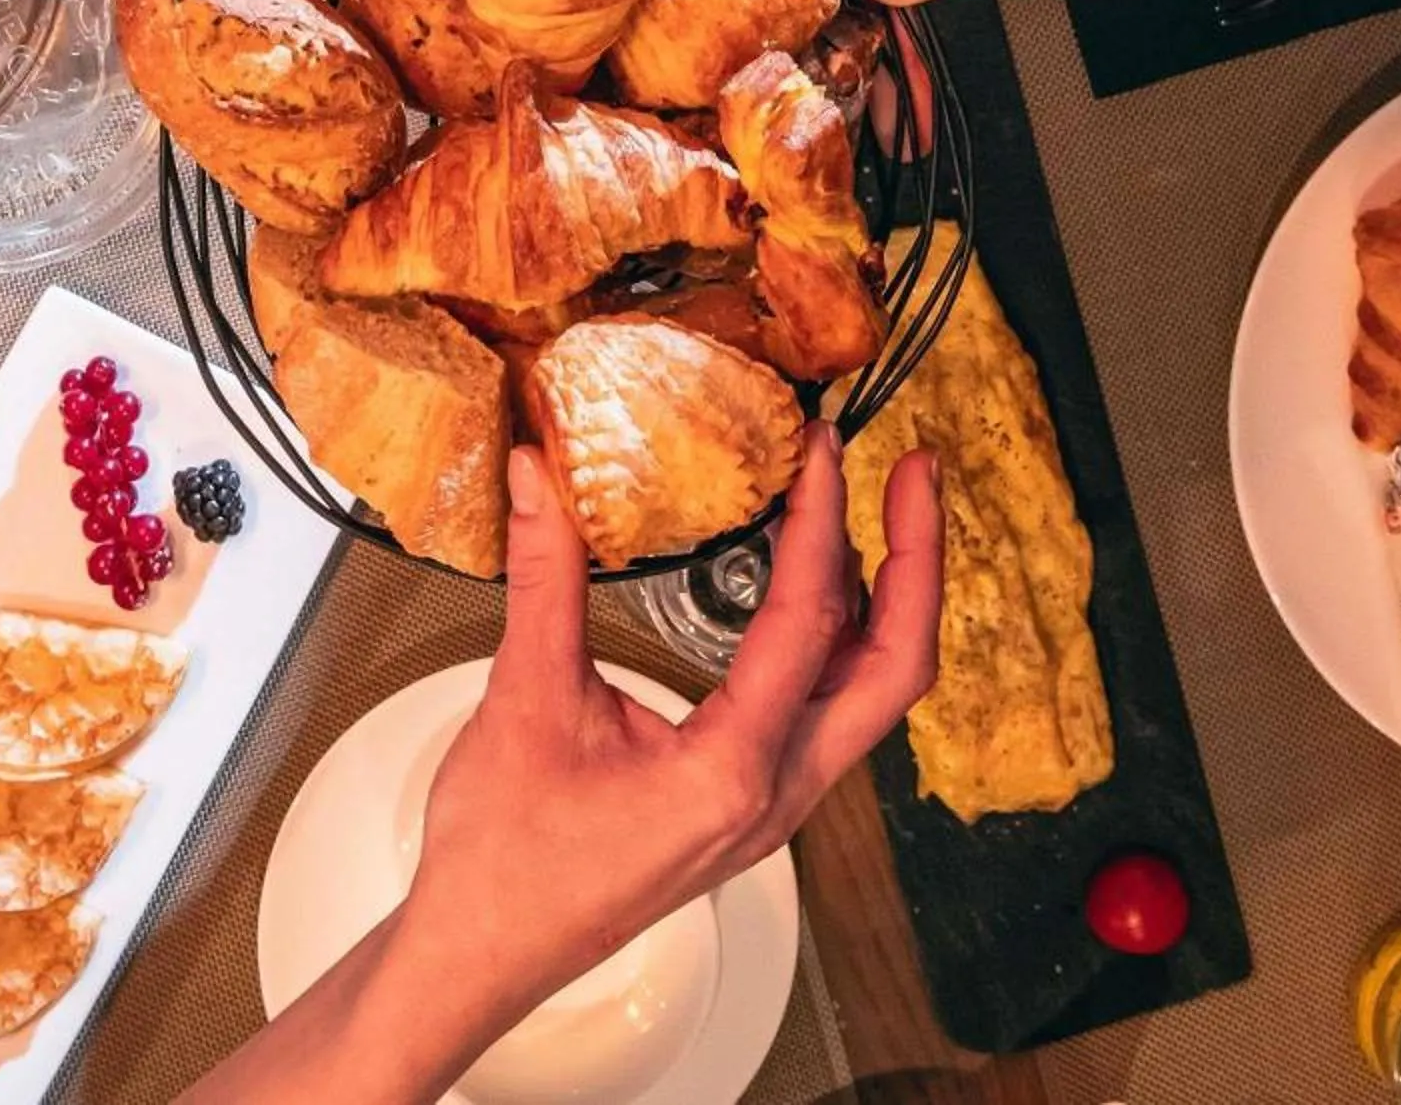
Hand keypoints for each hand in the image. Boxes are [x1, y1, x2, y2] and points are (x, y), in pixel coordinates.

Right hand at [403, 429, 942, 1029]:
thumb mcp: (524, 700)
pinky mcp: (752, 804)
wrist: (482, 953)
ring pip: (870, 695)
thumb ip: (544, 580)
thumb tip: (540, 473)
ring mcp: (772, 805)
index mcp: (731, 772)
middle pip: (893, 669)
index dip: (823, 520)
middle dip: (918, 563)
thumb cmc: (503, 859)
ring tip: (875, 514)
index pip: (809, 621)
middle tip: (914, 474)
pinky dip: (840, 639)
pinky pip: (829, 711)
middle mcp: (775, 794)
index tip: (822, 448)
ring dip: (886, 601)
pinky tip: (809, 589)